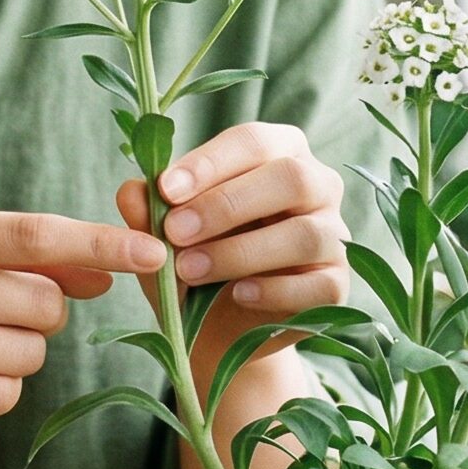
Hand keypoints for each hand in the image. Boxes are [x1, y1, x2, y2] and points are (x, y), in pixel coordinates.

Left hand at [113, 122, 349, 321]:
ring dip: (240, 252)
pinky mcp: (336, 284)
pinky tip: (237, 295)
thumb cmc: (193, 258)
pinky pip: (318, 284)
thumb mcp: (161, 236)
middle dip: (226, 204)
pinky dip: (273, 290)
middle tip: (175, 231)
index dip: (209, 163)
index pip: (252, 141)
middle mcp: (317, 185)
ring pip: (304, 234)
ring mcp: (334, 235)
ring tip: (190, 270)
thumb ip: (148, 212)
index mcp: (277, 152)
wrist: (217, 328)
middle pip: (289, 177)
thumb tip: (131, 191)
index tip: (166, 189)